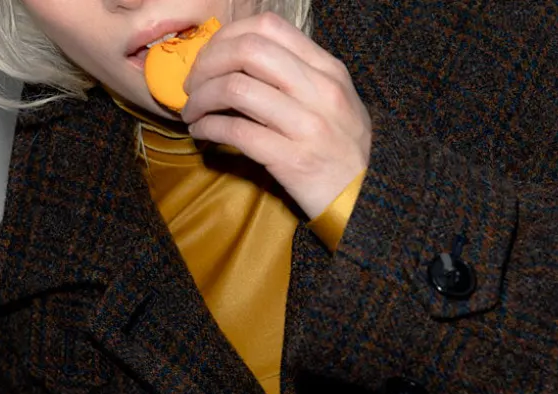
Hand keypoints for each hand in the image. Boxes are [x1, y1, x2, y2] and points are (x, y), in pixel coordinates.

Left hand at [180, 12, 371, 219]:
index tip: (212, 57)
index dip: (228, 36)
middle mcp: (320, 92)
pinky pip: (237, 132)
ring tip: (192, 111)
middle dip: (208, 63)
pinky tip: (202, 132)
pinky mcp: (292, 161)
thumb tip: (243, 61)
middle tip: (194, 84)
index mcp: (329, 70)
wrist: (364, 202)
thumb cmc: (344, 153)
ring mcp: (308, 127)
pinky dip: (209, 127)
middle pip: (247, 50)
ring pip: (236, 89)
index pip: (269, 28)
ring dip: (202, 98)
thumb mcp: (335, 103)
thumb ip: (300, 77)